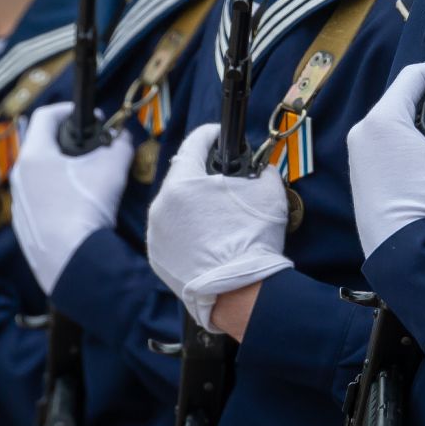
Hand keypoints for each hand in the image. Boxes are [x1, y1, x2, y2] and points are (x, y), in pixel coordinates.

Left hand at [10, 101, 133, 294]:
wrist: (72, 261)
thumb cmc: (87, 205)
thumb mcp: (112, 168)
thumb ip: (119, 144)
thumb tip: (123, 137)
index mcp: (34, 155)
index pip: (45, 117)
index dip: (67, 110)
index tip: (88, 117)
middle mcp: (18, 176)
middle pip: (41, 147)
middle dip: (67, 143)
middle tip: (92, 149)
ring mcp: (18, 204)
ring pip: (39, 176)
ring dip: (61, 171)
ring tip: (87, 180)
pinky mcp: (23, 227)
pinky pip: (39, 201)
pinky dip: (56, 195)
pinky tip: (77, 209)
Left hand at [145, 125, 292, 333]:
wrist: (241, 292)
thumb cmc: (254, 240)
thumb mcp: (268, 193)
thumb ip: (262, 171)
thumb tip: (262, 169)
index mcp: (184, 183)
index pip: (193, 144)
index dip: (209, 134)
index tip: (218, 133)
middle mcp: (162, 205)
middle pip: (181, 175)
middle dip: (200, 173)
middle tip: (221, 177)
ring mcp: (156, 233)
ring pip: (173, 205)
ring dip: (190, 202)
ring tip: (215, 211)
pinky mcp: (157, 256)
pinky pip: (170, 231)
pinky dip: (185, 228)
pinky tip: (206, 236)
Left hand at [346, 60, 424, 257]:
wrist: (404, 254)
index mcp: (382, 119)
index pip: (413, 75)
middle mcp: (363, 132)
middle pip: (403, 100)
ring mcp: (359, 156)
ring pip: (396, 125)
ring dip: (424, 128)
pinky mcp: (362, 177)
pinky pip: (387, 148)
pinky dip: (410, 147)